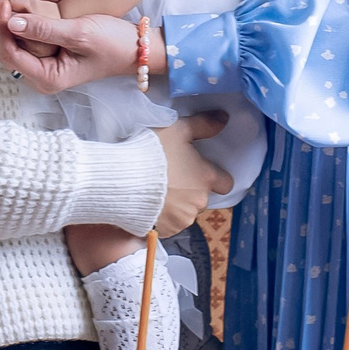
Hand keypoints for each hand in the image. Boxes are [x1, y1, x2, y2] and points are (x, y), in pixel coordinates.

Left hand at [0, 0, 139, 94]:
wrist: (135, 47)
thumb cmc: (113, 43)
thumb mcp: (79, 33)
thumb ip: (44, 29)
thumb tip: (11, 22)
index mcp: (47, 77)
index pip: (9, 53)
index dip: (0, 27)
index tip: (2, 2)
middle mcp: (41, 74)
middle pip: (4, 47)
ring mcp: (43, 63)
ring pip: (13, 38)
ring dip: (11, 14)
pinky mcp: (47, 51)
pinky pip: (28, 32)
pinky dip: (30, 13)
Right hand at [153, 111, 233, 233]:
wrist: (122, 180)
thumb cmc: (152, 151)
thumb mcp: (177, 129)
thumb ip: (203, 125)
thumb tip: (225, 118)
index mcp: (206, 178)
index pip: (226, 183)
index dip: (216, 177)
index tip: (201, 171)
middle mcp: (199, 202)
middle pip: (202, 197)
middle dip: (191, 190)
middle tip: (170, 176)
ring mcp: (182, 219)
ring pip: (186, 212)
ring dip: (177, 204)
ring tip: (156, 191)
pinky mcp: (166, 231)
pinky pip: (169, 224)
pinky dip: (163, 217)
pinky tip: (149, 204)